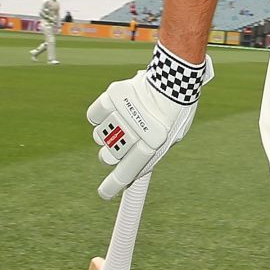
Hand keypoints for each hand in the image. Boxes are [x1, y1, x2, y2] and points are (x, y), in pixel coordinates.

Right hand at [87, 43, 211, 198]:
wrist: (175, 76)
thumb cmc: (175, 110)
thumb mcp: (171, 136)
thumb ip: (151, 154)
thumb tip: (130, 173)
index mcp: (155, 143)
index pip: (127, 172)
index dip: (113, 186)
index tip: (104, 193)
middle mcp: (137, 131)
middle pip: (108, 156)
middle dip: (111, 154)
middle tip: (121, 142)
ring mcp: (123, 113)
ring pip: (100, 136)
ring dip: (108, 132)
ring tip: (125, 119)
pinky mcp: (113, 96)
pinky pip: (95, 116)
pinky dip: (100, 115)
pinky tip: (113, 109)